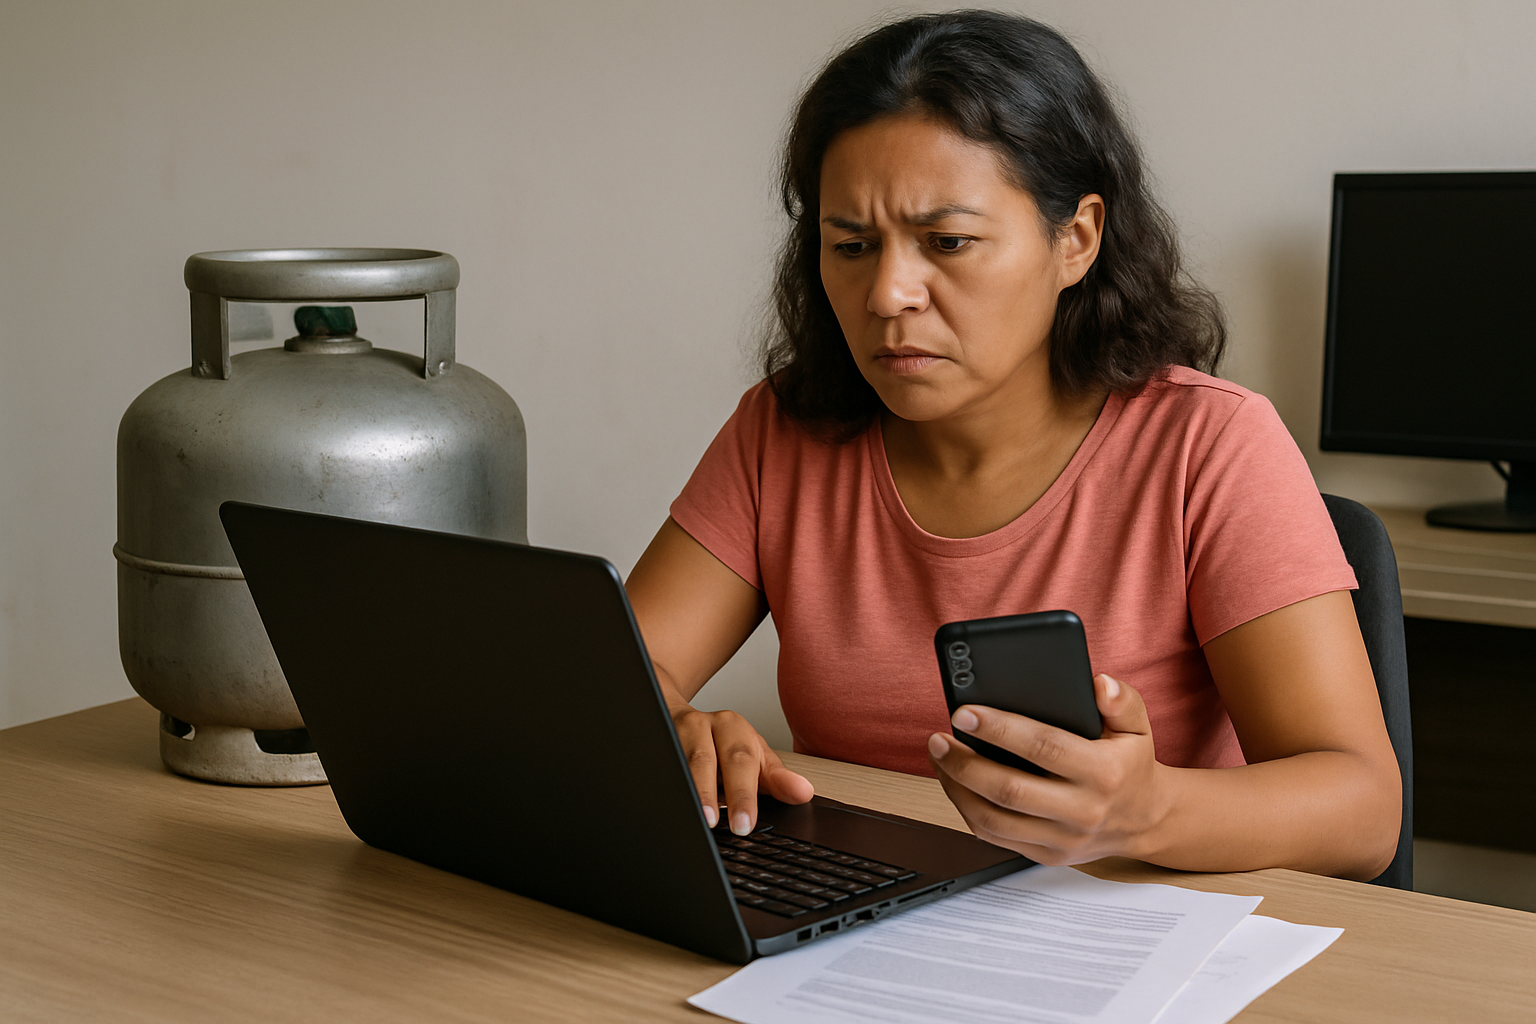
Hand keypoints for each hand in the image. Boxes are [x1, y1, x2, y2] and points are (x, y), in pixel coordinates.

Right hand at [669, 702, 813, 835]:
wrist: (682, 719)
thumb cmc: (724, 746)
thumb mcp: (755, 759)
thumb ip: (777, 779)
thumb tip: (803, 792)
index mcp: (731, 727)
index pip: (740, 760)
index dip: (743, 794)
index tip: (746, 824)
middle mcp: (701, 726)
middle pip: (705, 760)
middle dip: (712, 795)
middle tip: (723, 826)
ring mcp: (673, 734)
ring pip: (677, 762)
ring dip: (689, 792)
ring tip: (700, 819)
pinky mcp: (654, 745)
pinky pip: (659, 767)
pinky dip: (665, 788)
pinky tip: (671, 807)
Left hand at [927, 674, 1167, 864]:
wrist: (1146, 821)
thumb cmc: (1131, 765)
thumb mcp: (1137, 726)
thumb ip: (1121, 700)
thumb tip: (1099, 684)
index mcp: (1103, 773)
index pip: (1043, 747)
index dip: (999, 729)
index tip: (964, 713)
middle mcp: (1082, 811)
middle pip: (1009, 789)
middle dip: (964, 762)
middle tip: (939, 739)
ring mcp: (1063, 839)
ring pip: (993, 820)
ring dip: (956, 788)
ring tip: (940, 758)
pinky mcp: (1046, 855)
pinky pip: (994, 838)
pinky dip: (966, 811)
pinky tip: (955, 784)